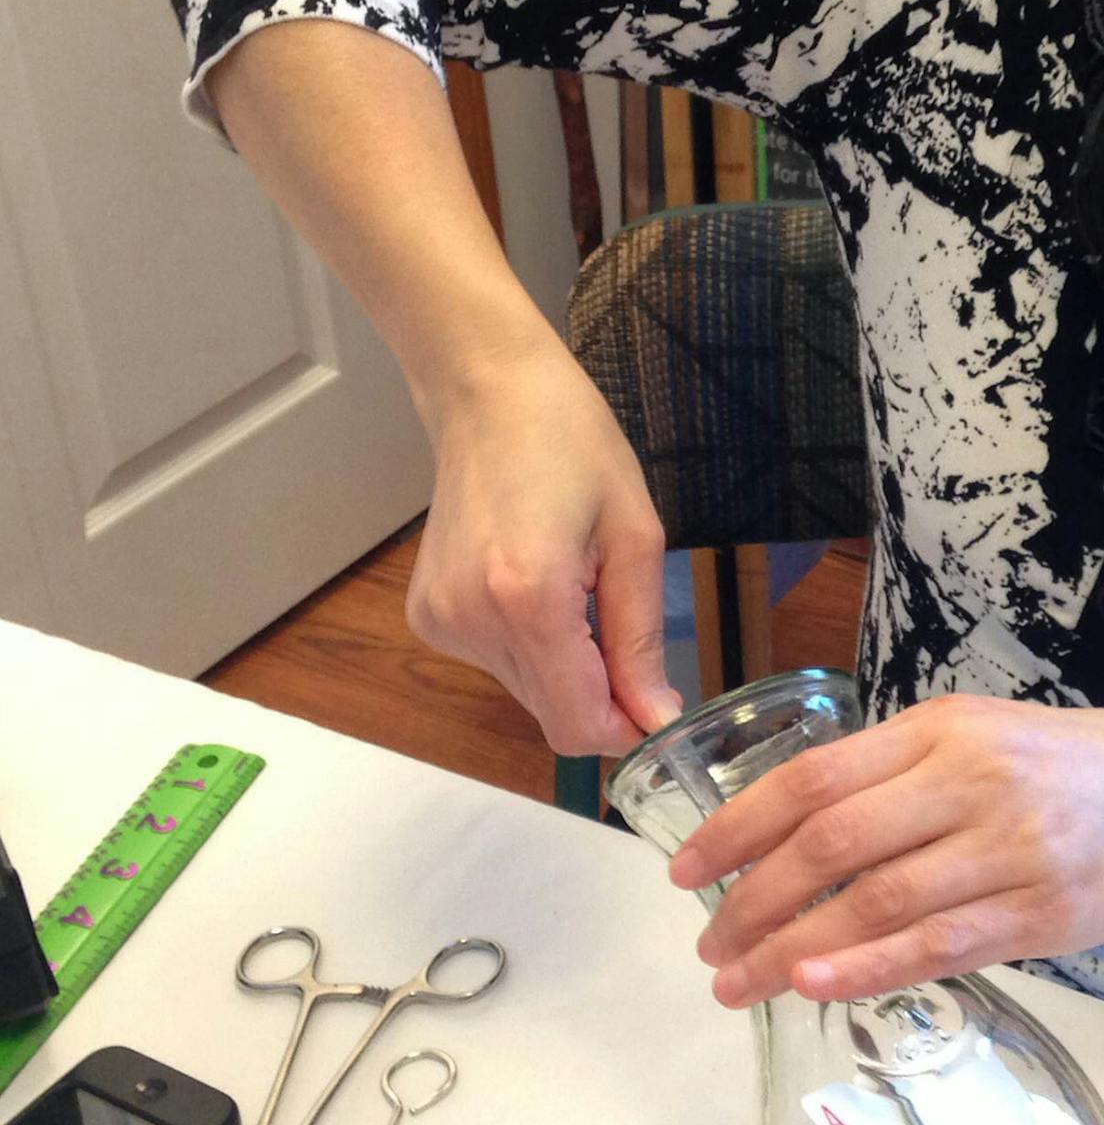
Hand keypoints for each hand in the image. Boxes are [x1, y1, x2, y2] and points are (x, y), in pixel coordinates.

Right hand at [406, 343, 680, 756]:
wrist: (488, 393)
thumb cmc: (574, 444)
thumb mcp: (635, 536)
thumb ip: (640, 640)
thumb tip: (655, 719)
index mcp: (528, 599)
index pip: (575, 722)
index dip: (623, 731)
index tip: (658, 708)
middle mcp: (472, 620)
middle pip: (550, 714)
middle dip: (600, 695)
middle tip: (623, 625)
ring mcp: (440, 620)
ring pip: (526, 692)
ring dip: (565, 667)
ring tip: (577, 588)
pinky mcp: (426, 615)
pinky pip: (497, 662)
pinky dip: (530, 646)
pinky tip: (537, 584)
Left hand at [667, 694, 1103, 1005]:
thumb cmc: (1062, 768)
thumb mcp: (976, 736)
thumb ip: (892, 772)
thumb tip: (784, 833)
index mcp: (942, 728)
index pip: (815, 777)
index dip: (737, 826)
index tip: (683, 870)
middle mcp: (972, 780)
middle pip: (832, 843)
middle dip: (750, 899)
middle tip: (706, 943)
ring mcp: (1011, 848)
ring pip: (877, 903)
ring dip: (792, 948)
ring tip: (738, 980)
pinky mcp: (1043, 913)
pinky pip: (939, 947)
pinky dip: (868, 969)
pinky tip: (815, 984)